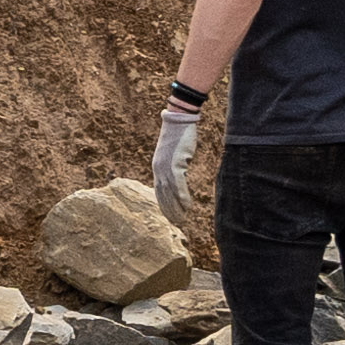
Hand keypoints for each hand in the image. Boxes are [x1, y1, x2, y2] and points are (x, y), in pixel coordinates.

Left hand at [151, 95, 202, 219]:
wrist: (179, 121)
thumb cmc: (179, 135)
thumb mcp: (173, 153)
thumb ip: (174, 166)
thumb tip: (179, 175)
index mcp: (156, 167)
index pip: (158, 191)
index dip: (164, 205)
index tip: (169, 217)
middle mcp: (158, 169)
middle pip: (162, 195)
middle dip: (169, 211)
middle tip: (176, 224)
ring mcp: (165, 167)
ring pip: (170, 193)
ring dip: (176, 208)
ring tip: (182, 219)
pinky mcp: (175, 164)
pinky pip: (178, 185)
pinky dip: (183, 197)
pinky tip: (187, 206)